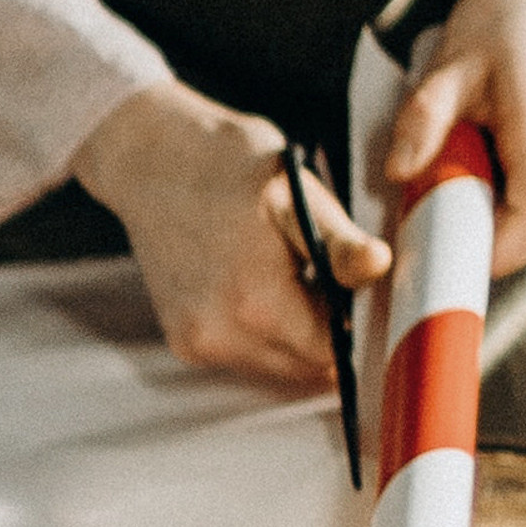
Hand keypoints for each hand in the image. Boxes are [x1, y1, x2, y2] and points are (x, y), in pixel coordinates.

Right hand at [72, 79, 390, 386]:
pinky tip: (251, 283)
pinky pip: (244, 355)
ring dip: (291, 334)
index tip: (350, 289)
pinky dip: (259, 331)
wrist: (147, 159)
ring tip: (282, 274)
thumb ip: (338, 240)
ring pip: (276, 366)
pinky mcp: (183, 342)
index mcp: (256, 302)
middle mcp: (221, 335)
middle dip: (322, 331)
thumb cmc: (224, 163)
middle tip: (316, 274)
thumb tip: (378, 266)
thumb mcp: (294, 191)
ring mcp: (197, 343)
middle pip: (304, 367)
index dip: (352, 324)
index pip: (331, 353)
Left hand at [383, 0, 525, 278]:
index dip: (487, 252)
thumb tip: (397, 174)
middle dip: (473, 227)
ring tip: (456, 156)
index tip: (439, 248)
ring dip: (486, 206)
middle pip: (525, 231)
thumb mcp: (452, 63)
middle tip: (428, 196)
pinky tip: (479, 152)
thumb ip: (424, 119)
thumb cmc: (506, 22)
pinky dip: (501, 191)